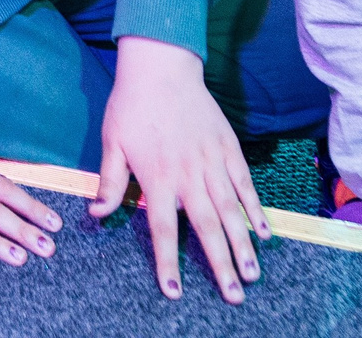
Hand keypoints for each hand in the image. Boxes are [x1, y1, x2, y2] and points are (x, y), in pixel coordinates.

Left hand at [94, 37, 268, 302]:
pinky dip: (256, 209)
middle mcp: (189, 175)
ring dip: (244, 244)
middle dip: (221, 264)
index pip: (164, 229)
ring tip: (253, 274)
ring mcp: (212, 162)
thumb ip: (109, 182)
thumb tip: (97, 214)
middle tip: (234, 295)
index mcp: (158, 178)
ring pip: (232, 211)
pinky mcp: (229, 149)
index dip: (169, 262)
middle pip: (208, 227)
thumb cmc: (131, 105)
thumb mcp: (111, 143)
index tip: (174, 291)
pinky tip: (265, 232)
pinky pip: (245, 185)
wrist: (161, 67)